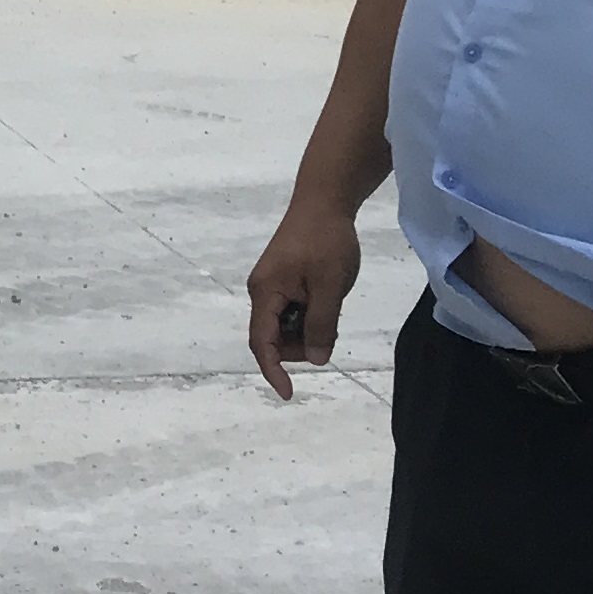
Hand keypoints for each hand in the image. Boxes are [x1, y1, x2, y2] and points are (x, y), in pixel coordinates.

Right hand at [246, 199, 362, 400]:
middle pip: (274, 337)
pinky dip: (309, 314)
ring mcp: (271, 285)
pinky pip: (292, 310)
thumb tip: (317, 359)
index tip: (289, 393)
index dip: (273, 371)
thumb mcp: (329, 286)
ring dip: (307, 328)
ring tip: (331, 304)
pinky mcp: (283, 279)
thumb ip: (322, 324)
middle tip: (331, 327)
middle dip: (300, 344)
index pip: (261, 343)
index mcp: (265, 293)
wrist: (324, 199)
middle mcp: (262, 291)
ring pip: (285, 325)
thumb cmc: (327, 239)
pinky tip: (326, 297)